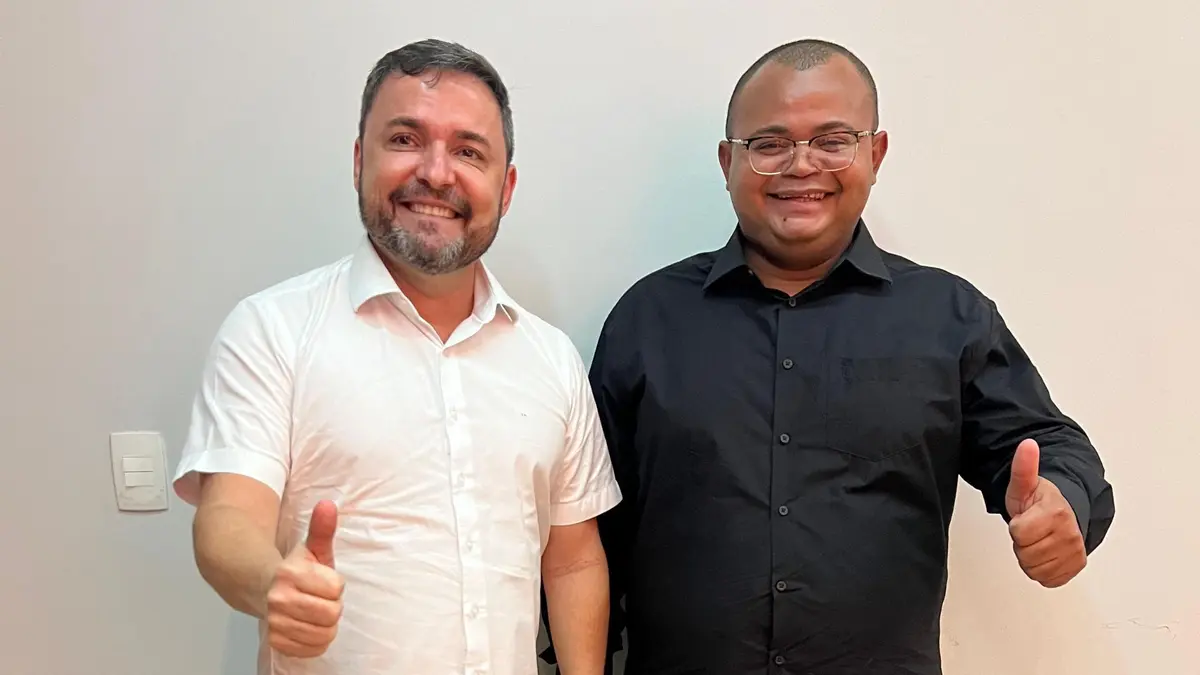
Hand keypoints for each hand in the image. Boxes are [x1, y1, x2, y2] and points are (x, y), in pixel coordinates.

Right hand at [265, 500, 344, 657]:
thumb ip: (322, 528)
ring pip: (325, 633)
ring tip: (313, 611)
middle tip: (319, 597)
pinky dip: (316, 640)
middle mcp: (277, 599)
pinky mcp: (276, 642)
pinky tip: (307, 625)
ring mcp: (275, 622)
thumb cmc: (295, 568)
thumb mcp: (311, 547)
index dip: (335, 584)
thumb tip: (328, 504)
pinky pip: (314, 649)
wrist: (260, 587)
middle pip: (332, 613)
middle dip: (332, 605)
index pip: (336, 588)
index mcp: (289, 573)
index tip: (322, 580)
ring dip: (325, 623)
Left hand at [1005, 439, 1086, 587]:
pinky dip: (1041, 569)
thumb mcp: (1025, 484)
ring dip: (1030, 557)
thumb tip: (1028, 445)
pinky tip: (1045, 552)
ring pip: (1034, 569)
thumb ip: (1023, 466)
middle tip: (1031, 530)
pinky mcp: (1075, 567)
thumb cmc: (1042, 501)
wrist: (1065, 513)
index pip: (1019, 533)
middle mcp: (1070, 535)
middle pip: (1026, 553)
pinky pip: (1046, 579)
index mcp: (1057, 513)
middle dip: (1022, 542)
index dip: (1016, 526)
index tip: (1024, 518)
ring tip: (1038, 539)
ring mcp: (1074, 553)